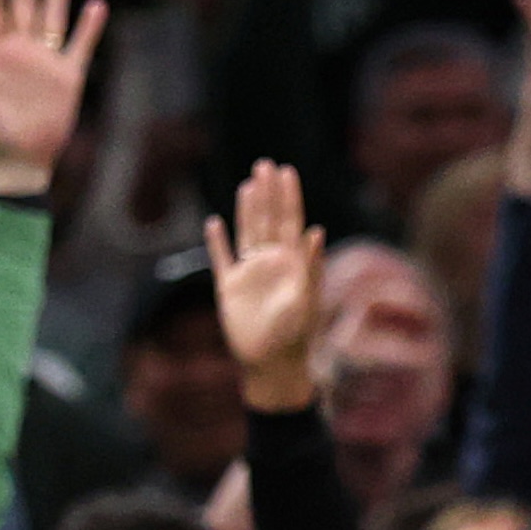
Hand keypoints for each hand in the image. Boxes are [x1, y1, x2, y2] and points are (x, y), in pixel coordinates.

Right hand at [204, 161, 324, 411]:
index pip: (290, 221)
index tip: (286, 171)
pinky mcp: (229, 289)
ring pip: (246, 233)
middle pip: (268, 220)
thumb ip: (311, 265)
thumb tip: (316, 230)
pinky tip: (214, 223)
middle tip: (265, 164)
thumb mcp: (307, 299)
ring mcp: (249, 274)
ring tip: (248, 185)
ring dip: (246, 209)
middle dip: (268, 193)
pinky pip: (222, 259)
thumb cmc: (296, 335)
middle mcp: (271, 263)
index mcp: (292, 263)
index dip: (288, 196)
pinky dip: (217, 242)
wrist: (272, 365)